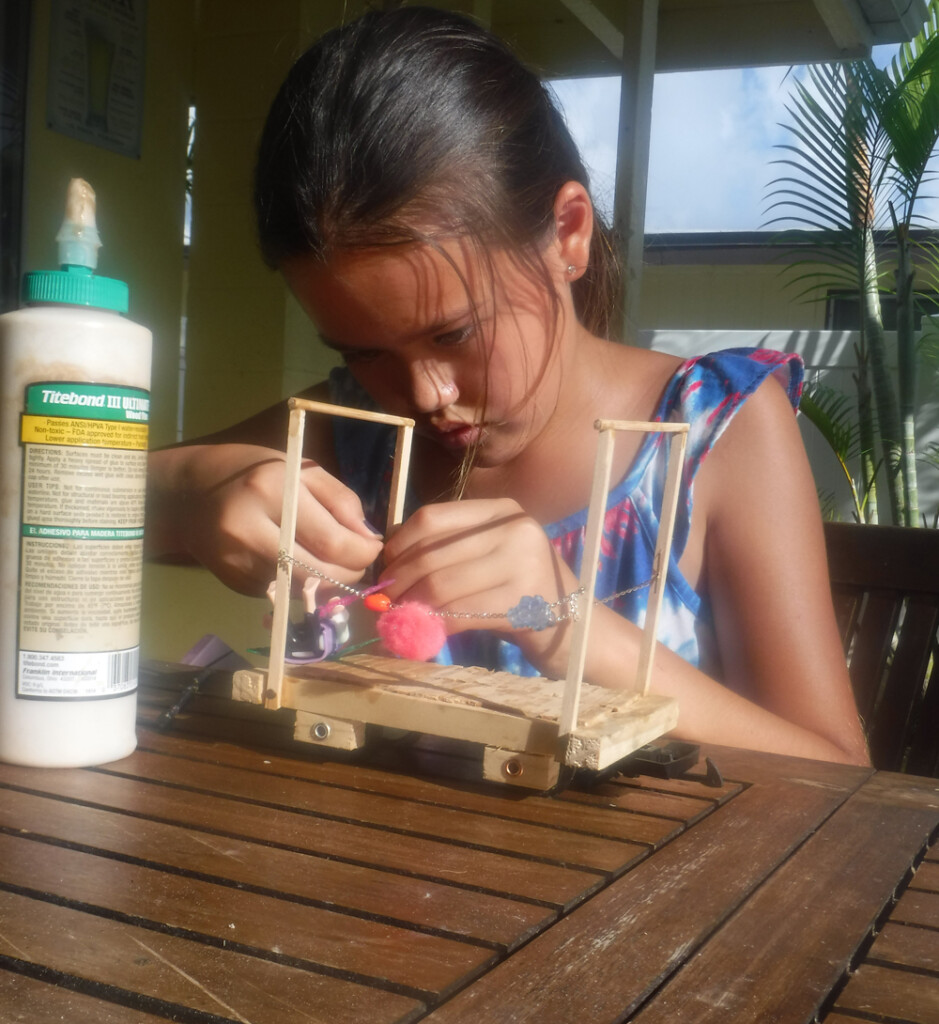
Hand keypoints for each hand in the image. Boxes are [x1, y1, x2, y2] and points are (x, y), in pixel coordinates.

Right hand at [147, 443, 382, 596]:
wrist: (187, 495)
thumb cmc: (252, 472)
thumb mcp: (301, 469)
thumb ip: (341, 501)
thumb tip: (369, 539)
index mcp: (271, 490)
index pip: (332, 541)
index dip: (363, 552)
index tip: (373, 548)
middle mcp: (251, 530)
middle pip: (320, 573)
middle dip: (352, 572)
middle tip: (359, 560)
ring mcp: (239, 562)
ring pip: (304, 589)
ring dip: (330, 582)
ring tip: (334, 560)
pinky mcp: (235, 583)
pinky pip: (284, 592)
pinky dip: (302, 583)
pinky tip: (298, 562)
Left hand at [379, 499, 580, 672]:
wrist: (576, 626)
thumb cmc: (520, 590)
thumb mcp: (490, 555)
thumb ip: (449, 548)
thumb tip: (387, 556)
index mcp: (501, 510)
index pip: (433, 517)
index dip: (399, 544)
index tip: (385, 567)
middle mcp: (515, 529)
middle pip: (432, 553)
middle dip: (399, 580)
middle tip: (383, 601)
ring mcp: (523, 563)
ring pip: (441, 585)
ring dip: (412, 605)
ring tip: (401, 616)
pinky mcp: (522, 601)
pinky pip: (459, 613)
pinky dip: (435, 624)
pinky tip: (429, 630)